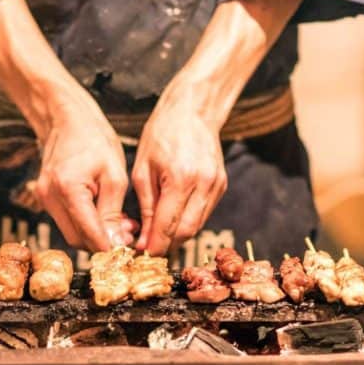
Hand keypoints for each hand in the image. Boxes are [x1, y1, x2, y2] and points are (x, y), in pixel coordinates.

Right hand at [35, 88, 129, 251]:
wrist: (67, 119)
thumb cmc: (94, 139)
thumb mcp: (114, 176)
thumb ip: (113, 213)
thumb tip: (115, 243)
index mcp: (69, 189)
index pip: (89, 234)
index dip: (109, 248)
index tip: (127, 252)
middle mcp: (50, 197)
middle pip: (77, 240)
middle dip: (103, 242)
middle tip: (128, 234)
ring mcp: (44, 198)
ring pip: (72, 233)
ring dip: (95, 234)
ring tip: (120, 222)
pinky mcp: (45, 198)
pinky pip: (67, 221)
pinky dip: (85, 224)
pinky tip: (104, 213)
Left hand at [132, 0, 301, 254]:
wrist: (193, 109)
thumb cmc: (161, 133)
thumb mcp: (143, 168)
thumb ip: (146, 205)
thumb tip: (144, 238)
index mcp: (180, 179)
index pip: (168, 226)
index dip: (155, 245)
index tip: (142, 255)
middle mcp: (203, 185)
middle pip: (186, 232)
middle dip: (167, 245)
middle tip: (148, 249)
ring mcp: (216, 185)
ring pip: (197, 225)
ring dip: (177, 236)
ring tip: (158, 236)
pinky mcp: (221, 185)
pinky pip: (204, 213)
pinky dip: (188, 221)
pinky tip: (173, 218)